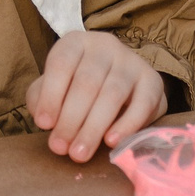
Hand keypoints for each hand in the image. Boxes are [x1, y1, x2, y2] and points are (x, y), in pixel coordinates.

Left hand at [30, 31, 165, 161]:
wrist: (121, 84)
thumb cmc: (76, 88)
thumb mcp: (53, 88)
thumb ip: (41, 99)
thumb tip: (46, 119)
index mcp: (76, 42)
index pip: (61, 63)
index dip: (51, 95)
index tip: (43, 125)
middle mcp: (105, 46)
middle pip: (87, 82)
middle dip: (71, 119)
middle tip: (60, 148)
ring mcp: (132, 61)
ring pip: (113, 94)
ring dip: (93, 127)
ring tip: (79, 153)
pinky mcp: (153, 80)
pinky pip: (143, 103)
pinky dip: (126, 125)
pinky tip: (111, 142)